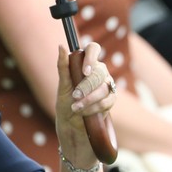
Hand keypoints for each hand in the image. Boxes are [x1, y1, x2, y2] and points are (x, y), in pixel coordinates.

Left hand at [55, 43, 117, 162]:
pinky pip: (107, 101)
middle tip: (75, 96)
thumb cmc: (66, 103)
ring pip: (103, 88)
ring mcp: (107, 85)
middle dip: (86, 86)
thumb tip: (61, 47)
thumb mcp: (62, 85)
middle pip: (99, 72)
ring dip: (89, 99)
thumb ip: (63, 67)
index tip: (84, 71)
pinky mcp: (111, 99)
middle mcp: (99, 72)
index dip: (92, 57)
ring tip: (76, 107)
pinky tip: (85, 112)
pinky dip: (95, 107)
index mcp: (87, 64)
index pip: (93, 49)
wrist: (71, 124)